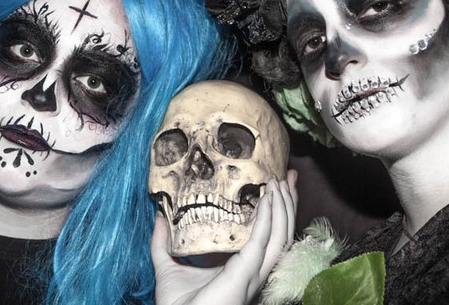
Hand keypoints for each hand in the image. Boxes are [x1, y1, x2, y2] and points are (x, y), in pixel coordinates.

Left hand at [151, 169, 298, 304]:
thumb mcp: (168, 267)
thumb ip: (163, 244)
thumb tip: (159, 216)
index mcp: (241, 268)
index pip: (268, 236)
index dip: (276, 212)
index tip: (275, 186)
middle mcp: (252, 270)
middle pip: (281, 233)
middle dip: (288, 203)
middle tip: (289, 176)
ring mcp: (253, 272)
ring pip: (280, 236)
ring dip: (284, 206)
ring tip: (283, 181)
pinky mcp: (246, 273)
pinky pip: (263, 241)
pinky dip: (268, 218)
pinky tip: (269, 199)